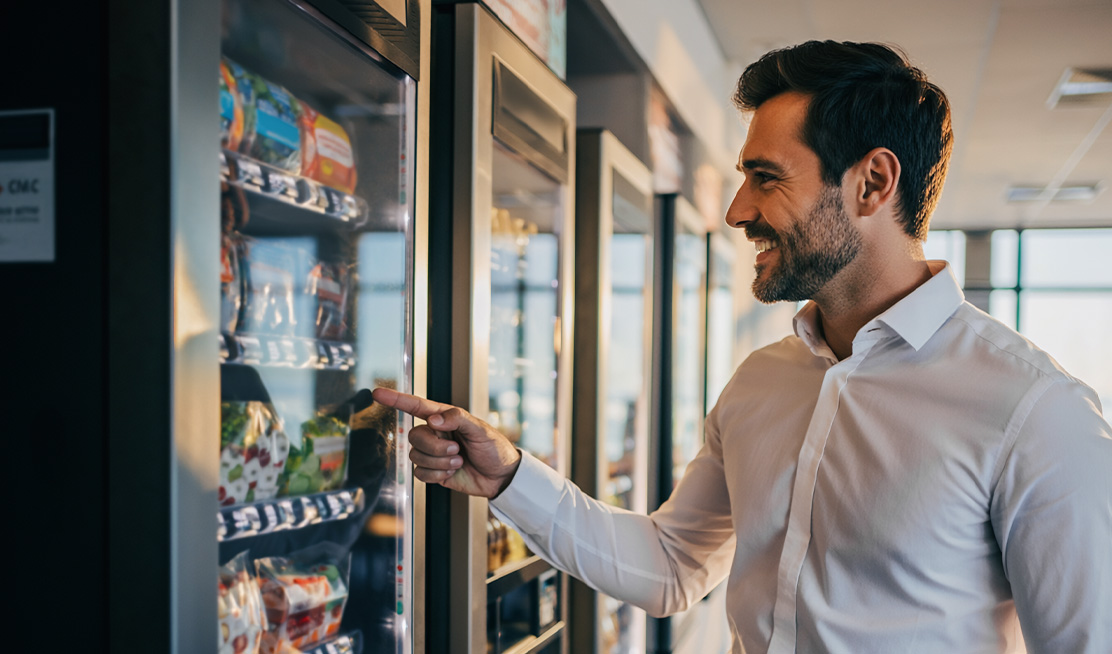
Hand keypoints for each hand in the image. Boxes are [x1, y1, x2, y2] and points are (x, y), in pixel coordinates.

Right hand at [371, 387, 521, 498]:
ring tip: (459, 462)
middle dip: (435, 447)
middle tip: (457, 451)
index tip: (378, 394)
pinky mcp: (433, 472)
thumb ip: (457, 419)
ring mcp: (433, 453)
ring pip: (416, 456)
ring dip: (439, 463)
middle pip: (414, 436)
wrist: (500, 477)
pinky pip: (420, 474)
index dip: (396, 400)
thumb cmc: (494, 448)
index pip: (416, 406)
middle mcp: (436, 434)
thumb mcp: (481, 429)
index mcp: (445, 418)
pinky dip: (436, 475)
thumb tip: (433, 419)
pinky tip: (451, 474)